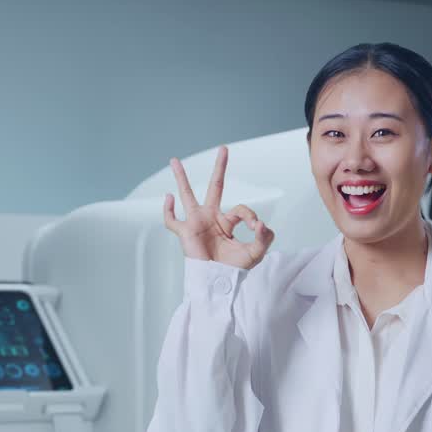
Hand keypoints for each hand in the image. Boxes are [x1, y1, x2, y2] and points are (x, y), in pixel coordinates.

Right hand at [163, 146, 274, 269]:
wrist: (219, 282)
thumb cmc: (234, 269)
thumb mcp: (256, 252)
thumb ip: (264, 237)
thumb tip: (260, 224)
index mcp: (227, 222)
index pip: (241, 209)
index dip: (250, 215)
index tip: (256, 227)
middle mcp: (211, 218)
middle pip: (215, 187)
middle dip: (220, 168)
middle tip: (224, 148)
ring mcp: (196, 223)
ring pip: (187, 195)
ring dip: (181, 178)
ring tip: (174, 160)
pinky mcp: (185, 233)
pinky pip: (172, 220)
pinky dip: (167, 210)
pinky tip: (168, 198)